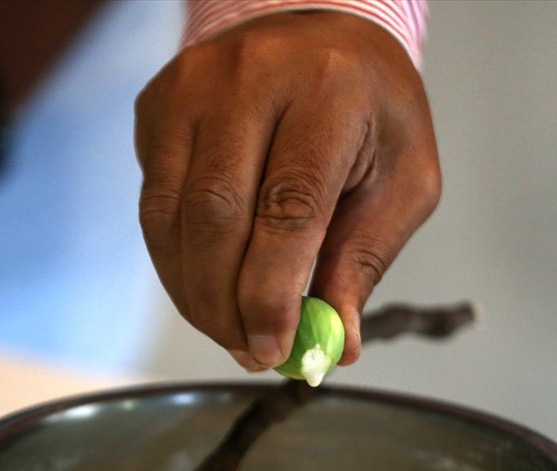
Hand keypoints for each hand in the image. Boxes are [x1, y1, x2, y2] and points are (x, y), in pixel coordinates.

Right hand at [134, 10, 440, 370]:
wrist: (316, 29)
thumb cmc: (369, 109)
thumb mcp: (402, 179)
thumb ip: (365, 260)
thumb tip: (336, 343)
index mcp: (328, 91)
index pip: (288, 206)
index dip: (273, 290)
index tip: (275, 347)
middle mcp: (248, 79)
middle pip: (216, 216)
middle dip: (227, 304)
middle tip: (250, 353)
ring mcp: (190, 89)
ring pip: (171, 218)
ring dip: (195, 294)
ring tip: (230, 332)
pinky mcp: (156, 109)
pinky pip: (153, 206)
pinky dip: (176, 263)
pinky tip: (206, 288)